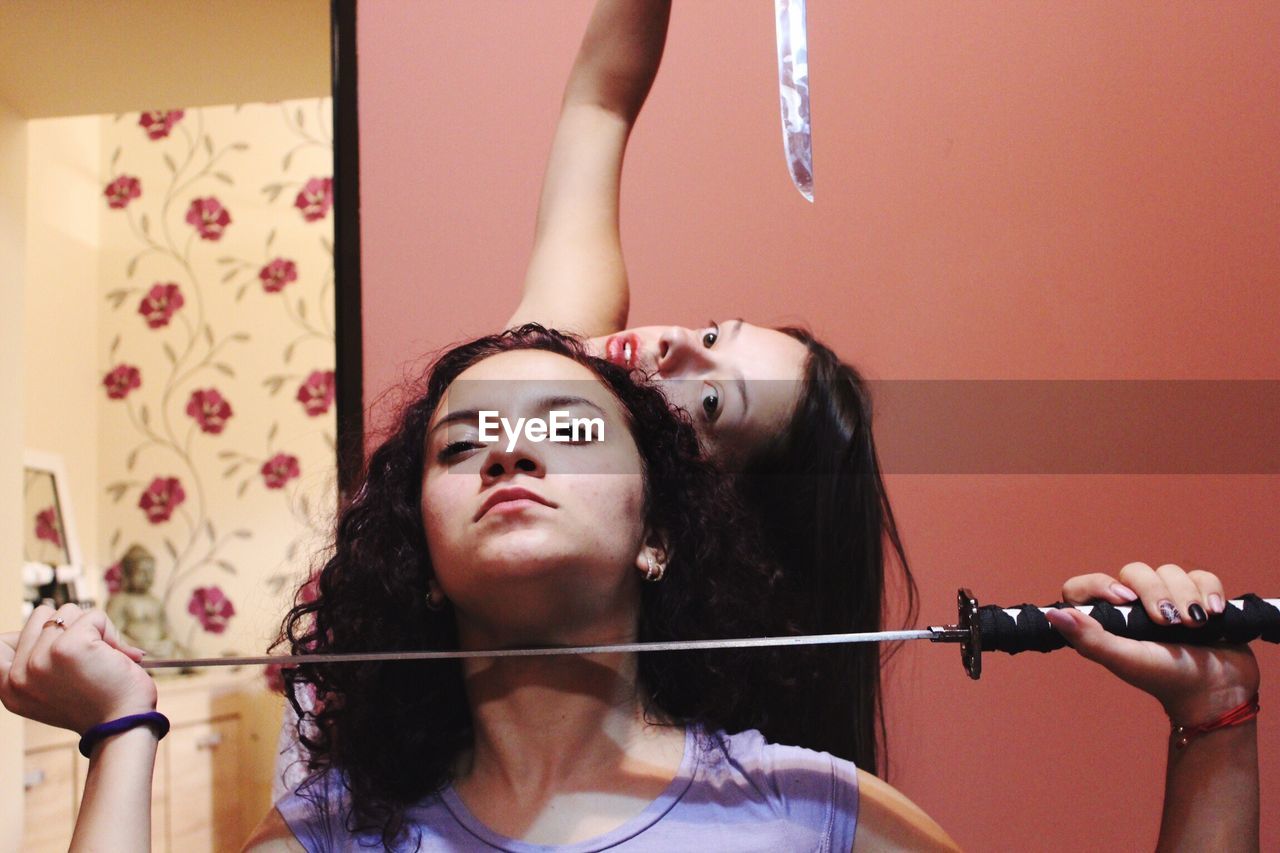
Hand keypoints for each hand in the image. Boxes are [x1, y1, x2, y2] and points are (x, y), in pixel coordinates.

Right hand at [0, 603, 156, 733]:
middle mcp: (17, 676)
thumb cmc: (97, 704)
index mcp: (8, 687)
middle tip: (89, 658)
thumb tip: (44, 617)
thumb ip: (36, 660)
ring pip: (68, 612)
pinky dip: (111, 631)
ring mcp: (38, 660)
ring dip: (94, 630)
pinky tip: (116, 658)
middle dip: (72, 628)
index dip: (30, 636)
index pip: (0, 643)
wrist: (123, 726)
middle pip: (42, 616)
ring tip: (103, 659)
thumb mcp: (51, 690)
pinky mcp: (66, 648)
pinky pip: (93, 616)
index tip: (55, 654)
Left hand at [1047, 563, 1259, 725]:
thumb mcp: (1124, 660)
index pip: (1085, 587)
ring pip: (1170, 571)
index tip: (1124, 599)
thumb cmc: (1166, 679)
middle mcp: (1134, 606)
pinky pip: (1200, 576)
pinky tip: (1214, 613)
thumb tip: (1052, 614)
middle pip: (1134, 573)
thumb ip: (1089, 638)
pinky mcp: (1198, 597)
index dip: (1100, 584)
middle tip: (1170, 624)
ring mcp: (1167, 600)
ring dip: (1186, 597)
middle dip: (1157, 594)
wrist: (1218, 691)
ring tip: (1196, 625)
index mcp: (1109, 620)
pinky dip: (1209, 591)